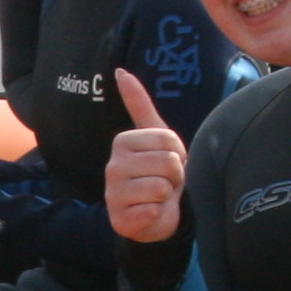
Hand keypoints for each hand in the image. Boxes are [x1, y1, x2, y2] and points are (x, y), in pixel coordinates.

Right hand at [105, 73, 185, 242]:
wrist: (158, 213)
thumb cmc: (160, 172)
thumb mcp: (157, 136)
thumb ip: (140, 104)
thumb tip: (120, 70)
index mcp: (122, 142)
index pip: (170, 140)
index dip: (178, 154)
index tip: (165, 162)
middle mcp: (112, 166)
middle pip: (168, 162)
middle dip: (174, 175)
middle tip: (164, 181)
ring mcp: (113, 194)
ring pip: (161, 187)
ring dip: (167, 195)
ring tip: (158, 196)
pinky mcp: (120, 219)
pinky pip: (154, 209)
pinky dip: (158, 213)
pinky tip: (149, 213)